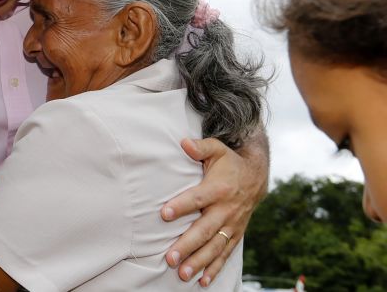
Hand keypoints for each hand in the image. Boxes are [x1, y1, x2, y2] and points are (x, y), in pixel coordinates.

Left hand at [160, 137, 267, 286]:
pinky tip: (202, 281)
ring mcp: (232, 224)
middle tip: (169, 257)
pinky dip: (215, 268)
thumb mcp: (217, 149)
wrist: (256, 176)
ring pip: (214, 247)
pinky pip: (225, 254)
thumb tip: (184, 143)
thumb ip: (200, 147)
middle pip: (204, 230)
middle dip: (187, 245)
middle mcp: (226, 210)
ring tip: (182, 273)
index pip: (197, 198)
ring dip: (199, 262)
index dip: (181, 206)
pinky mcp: (235, 234)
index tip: (163, 214)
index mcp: (219, 188)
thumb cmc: (229, 162)